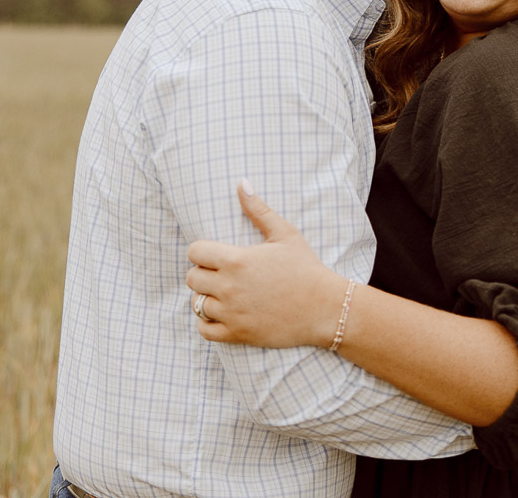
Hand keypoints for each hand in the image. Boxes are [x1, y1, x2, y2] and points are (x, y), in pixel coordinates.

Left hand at [186, 181, 346, 348]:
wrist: (325, 308)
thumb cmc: (306, 268)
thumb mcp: (285, 234)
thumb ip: (258, 209)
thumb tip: (241, 183)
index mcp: (236, 260)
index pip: (194, 252)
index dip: (202, 251)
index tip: (215, 254)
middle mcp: (229, 287)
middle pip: (192, 278)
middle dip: (203, 273)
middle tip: (220, 274)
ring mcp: (232, 313)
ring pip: (197, 304)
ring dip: (206, 298)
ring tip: (223, 294)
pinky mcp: (238, 334)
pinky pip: (204, 330)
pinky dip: (207, 322)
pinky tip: (221, 314)